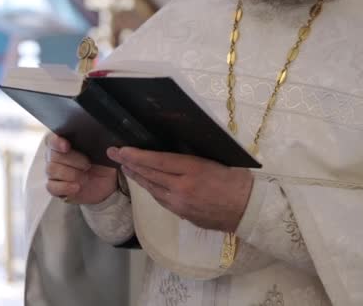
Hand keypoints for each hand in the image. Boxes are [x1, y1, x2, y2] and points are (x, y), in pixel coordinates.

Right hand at [44, 133, 117, 203]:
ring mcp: (53, 173)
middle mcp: (55, 157)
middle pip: (53, 155)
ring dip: (71, 174)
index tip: (66, 146)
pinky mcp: (55, 188)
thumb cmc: (100, 163)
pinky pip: (52, 187)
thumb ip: (97, 143)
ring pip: (52, 170)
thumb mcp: (102, 151)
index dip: (57, 142)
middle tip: (87, 165)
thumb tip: (100, 142)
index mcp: (63, 143)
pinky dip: (65, 187)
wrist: (104, 182)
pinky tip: (77, 187)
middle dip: (72, 160)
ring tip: (85, 177)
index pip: (51, 139)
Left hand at [107, 147, 252, 232]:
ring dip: (136, 176)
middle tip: (113, 154)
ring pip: (152, 189)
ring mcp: (180, 204)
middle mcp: (182, 188)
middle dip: (128, 163)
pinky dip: (150, 189)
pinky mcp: (182, 214)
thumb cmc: (237, 180)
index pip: (158, 161)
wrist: (249, 210)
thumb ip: (191, 157)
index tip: (122, 150)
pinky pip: (160, 199)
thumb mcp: (215, 160)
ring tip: (124, 166)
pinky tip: (143, 182)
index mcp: (193, 170)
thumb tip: (170, 149)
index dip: (137, 156)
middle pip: (150, 174)